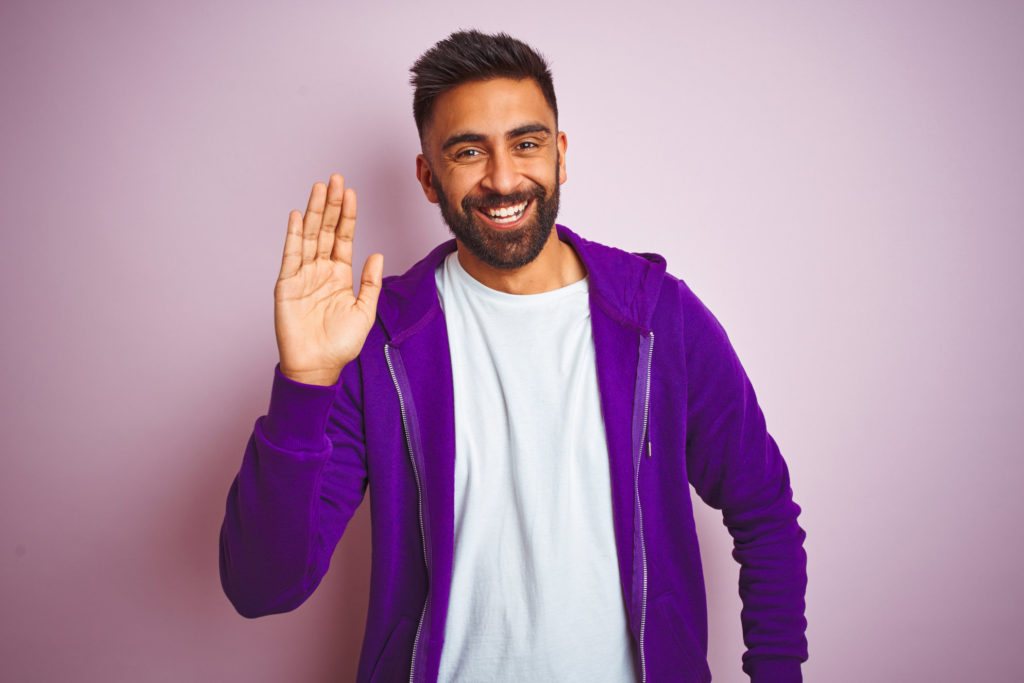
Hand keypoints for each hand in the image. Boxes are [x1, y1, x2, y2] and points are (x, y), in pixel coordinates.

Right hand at [274, 174, 382, 385]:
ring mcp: (303, 275)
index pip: (343, 237)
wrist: (318, 366)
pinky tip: (295, 215)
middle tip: (335, 179)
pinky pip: (290, 255)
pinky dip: (292, 235)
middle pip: (325, 230)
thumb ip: (371, 283)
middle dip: (331, 204)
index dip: (347, 215)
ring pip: (308, 236)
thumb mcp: (364, 311)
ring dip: (313, 212)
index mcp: (340, 275)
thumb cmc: (341, 344)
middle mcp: (320, 270)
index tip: (351, 192)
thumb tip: (377, 254)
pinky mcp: (286, 284)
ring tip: (319, 188)